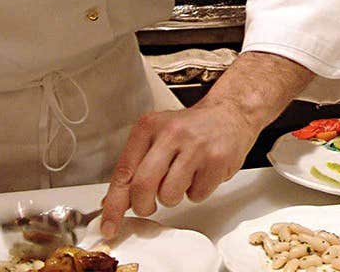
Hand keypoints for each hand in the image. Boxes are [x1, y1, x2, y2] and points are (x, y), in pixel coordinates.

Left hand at [100, 102, 256, 233]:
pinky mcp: (216, 161)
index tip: (109, 226)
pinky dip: (196, 192)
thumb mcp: (157, 137)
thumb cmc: (191, 129)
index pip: (123, 172)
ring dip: (173, 197)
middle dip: (143, 206)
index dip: (114, 205)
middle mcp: (170, 133)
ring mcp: (195, 146)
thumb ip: (134, 167)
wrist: (230, 114)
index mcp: (149, 126)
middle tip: (149, 205)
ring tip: (183, 177)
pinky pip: (196, 196)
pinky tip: (201, 174)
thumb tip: (112, 201)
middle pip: (143, 187)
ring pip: (169, 196)